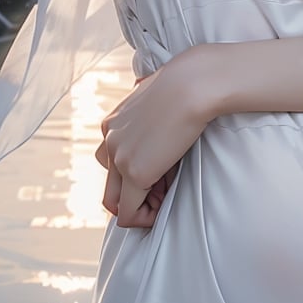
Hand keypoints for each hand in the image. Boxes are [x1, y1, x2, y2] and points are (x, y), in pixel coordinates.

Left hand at [96, 59, 207, 227]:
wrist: (193, 84)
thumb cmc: (186, 87)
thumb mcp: (160, 103)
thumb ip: (152, 122)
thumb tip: (160, 140)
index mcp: (114, 123)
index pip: (113, 161)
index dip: (137, 174)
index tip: (164, 173)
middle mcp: (109, 140)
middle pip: (109, 185)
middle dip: (134, 196)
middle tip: (164, 190)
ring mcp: (119, 157)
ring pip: (115, 202)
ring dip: (138, 206)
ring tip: (165, 196)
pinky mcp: (134, 173)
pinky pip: (128, 212)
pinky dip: (144, 217)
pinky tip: (163, 208)